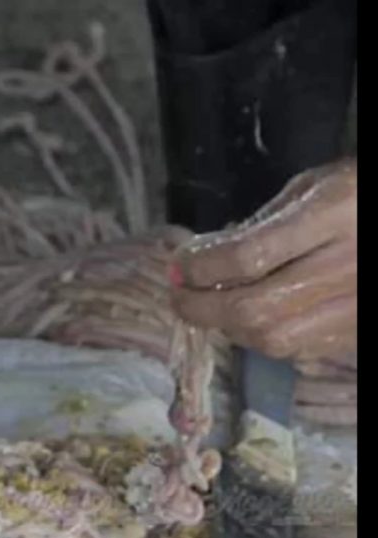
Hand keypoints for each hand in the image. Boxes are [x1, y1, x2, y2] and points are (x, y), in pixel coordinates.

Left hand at [170, 159, 355, 360]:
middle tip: (179, 297)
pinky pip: (296, 349)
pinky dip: (261, 339)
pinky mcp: (355, 332)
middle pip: (254, 309)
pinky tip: (251, 319)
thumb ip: (260, 224)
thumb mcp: (313, 187)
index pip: (249, 256)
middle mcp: (344, 267)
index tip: (177, 267)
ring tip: (212, 308)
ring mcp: (354, 307)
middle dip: (202, 308)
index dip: (202, 268)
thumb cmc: (359, 194)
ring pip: (272, 339)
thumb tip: (205, 257)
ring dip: (229, 328)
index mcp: (334, 216)